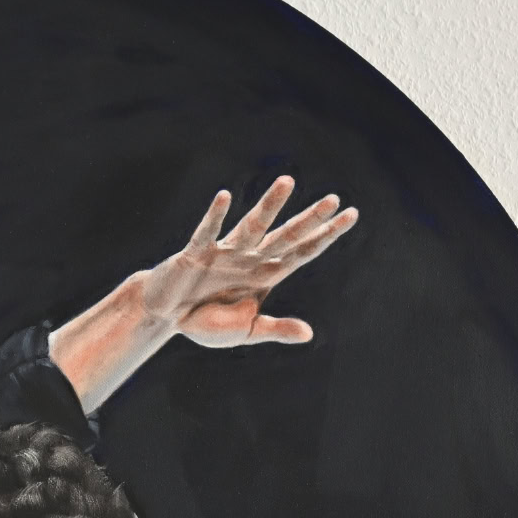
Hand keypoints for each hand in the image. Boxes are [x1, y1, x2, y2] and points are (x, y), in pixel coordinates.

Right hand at [161, 175, 357, 348]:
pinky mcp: (196, 254)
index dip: (325, 236)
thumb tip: (309, 334)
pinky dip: (215, 217)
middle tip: (334, 199)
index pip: (301, 252)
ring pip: (252, 226)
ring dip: (269, 206)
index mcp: (264, 275)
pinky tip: (224, 197)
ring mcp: (225, 253)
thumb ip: (276, 328)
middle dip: (308, 220)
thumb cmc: (207, 320)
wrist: (167, 314)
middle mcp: (250, 258)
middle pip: (285, 236)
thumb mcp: (246, 330)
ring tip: (287, 182)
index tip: (350, 216)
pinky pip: (207, 234)